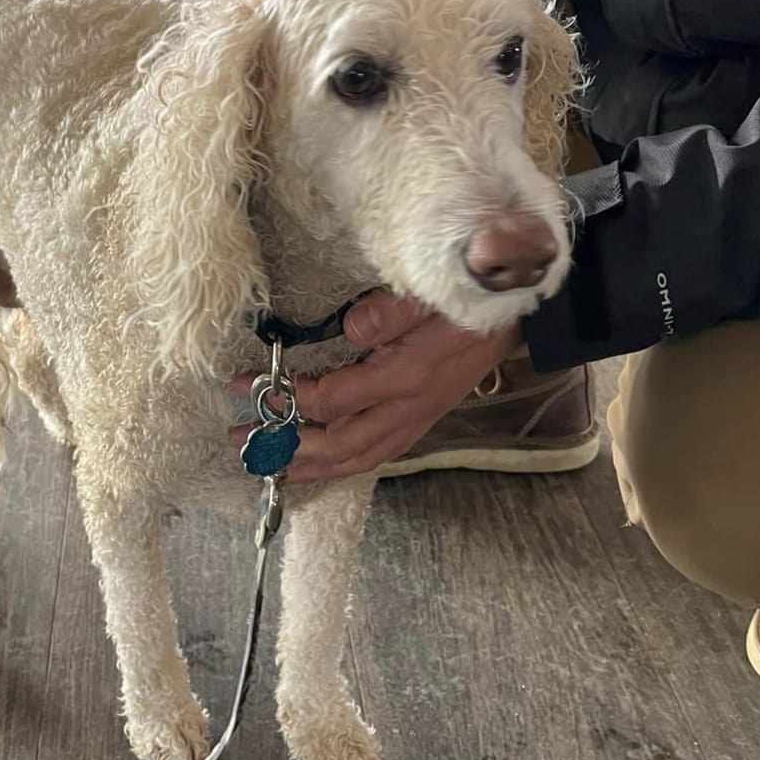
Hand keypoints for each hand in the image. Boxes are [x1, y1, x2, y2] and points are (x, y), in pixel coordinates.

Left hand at [228, 290, 519, 482]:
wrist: (519, 313)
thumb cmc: (470, 297)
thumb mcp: (431, 291)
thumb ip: (391, 311)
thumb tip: (351, 328)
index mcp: (407, 376)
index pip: (334, 400)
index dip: (288, 398)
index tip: (248, 385)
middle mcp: (410, 408)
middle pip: (341, 444)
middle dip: (287, 446)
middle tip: (240, 440)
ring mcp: (418, 418)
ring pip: (359, 457)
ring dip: (313, 466)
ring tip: (272, 468)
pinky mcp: (422, 419)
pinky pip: (377, 453)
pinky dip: (343, 463)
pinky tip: (321, 463)